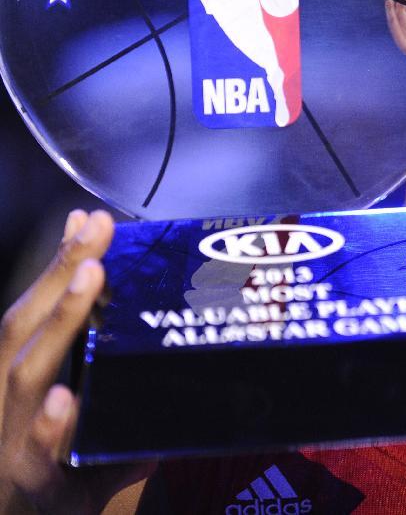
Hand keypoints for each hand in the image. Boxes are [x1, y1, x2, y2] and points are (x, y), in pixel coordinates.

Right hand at [0, 210, 148, 513]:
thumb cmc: (53, 455)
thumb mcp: (66, 389)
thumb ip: (78, 326)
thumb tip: (96, 254)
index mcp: (16, 374)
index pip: (33, 307)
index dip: (56, 262)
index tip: (89, 218)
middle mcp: (6, 400)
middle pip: (24, 328)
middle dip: (59, 275)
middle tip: (96, 231)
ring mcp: (13, 442)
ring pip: (27, 377)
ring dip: (58, 325)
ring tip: (89, 278)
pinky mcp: (37, 488)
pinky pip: (41, 459)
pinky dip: (48, 429)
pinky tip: (64, 403)